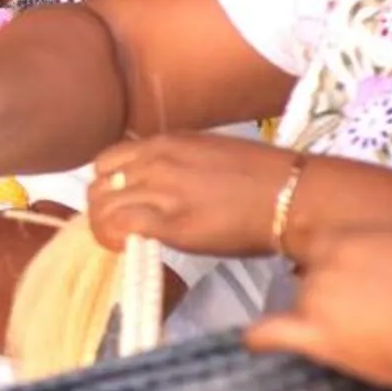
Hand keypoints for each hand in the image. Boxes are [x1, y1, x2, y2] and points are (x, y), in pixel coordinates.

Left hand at [85, 135, 297, 258]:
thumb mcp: (209, 155)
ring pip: (101, 205)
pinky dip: (114, 239)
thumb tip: (157, 187)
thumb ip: (176, 166)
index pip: (107, 160)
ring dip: (105, 227)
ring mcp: (161, 188)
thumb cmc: (265, 179)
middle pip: (97, 183)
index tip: (120, 203)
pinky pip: (118, 226)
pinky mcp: (170, 221)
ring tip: (123, 241)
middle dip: (101, 208)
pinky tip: (129, 248)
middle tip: (119, 227)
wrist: (294, 196)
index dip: (107, 185)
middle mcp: (157, 160)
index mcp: (167, 142)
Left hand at [246, 229, 391, 388]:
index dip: (328, 260)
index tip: (341, 275)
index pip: (320, 242)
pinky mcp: (316, 333)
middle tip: (361, 316)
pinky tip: (253, 342)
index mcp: (356, 237)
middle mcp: (328, 261)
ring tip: (350, 337)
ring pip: (301, 304)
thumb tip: (390, 272)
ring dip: (316, 318)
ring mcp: (318, 297)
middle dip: (330, 294)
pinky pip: (271, 332)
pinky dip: (260, 338)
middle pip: (310, 277)